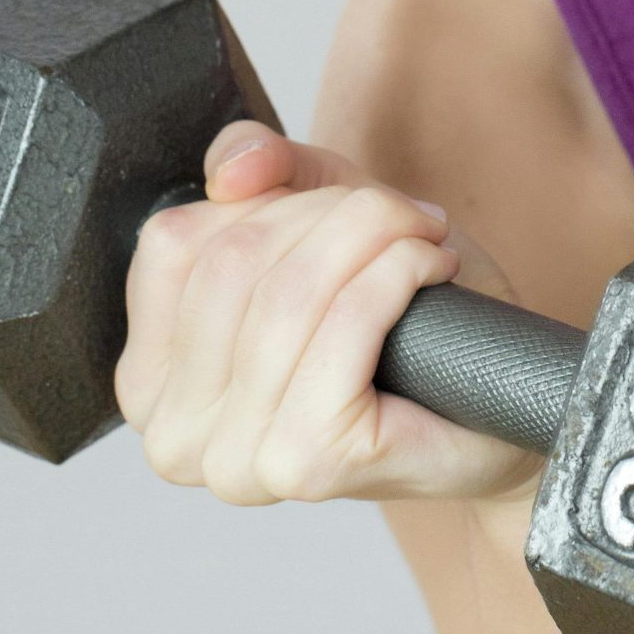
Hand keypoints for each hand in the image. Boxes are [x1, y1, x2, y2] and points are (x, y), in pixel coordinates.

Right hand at [115, 120, 543, 509]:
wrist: (485, 413)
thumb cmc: (398, 324)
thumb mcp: (319, 219)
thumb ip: (265, 170)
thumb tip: (233, 169)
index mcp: (148, 379)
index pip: (174, 243)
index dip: (263, 198)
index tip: (334, 201)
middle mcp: (171, 434)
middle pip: (234, 260)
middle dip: (331, 212)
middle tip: (400, 213)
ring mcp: (234, 461)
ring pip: (291, 289)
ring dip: (375, 234)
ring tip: (423, 235)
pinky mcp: (305, 463)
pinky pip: (346, 323)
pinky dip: (397, 272)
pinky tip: (432, 267)